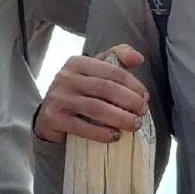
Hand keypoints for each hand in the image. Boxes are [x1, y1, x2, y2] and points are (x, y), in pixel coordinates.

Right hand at [34, 45, 148, 143]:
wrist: (49, 114)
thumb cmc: (80, 91)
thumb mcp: (96, 69)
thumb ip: (118, 57)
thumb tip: (138, 59)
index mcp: (78, 62)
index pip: (112, 71)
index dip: (133, 85)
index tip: (145, 97)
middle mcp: (65, 77)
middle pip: (106, 89)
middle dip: (129, 101)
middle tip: (142, 112)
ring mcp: (58, 98)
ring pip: (95, 108)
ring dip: (120, 118)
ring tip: (134, 125)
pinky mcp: (53, 118)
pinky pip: (81, 126)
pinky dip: (101, 133)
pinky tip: (115, 136)